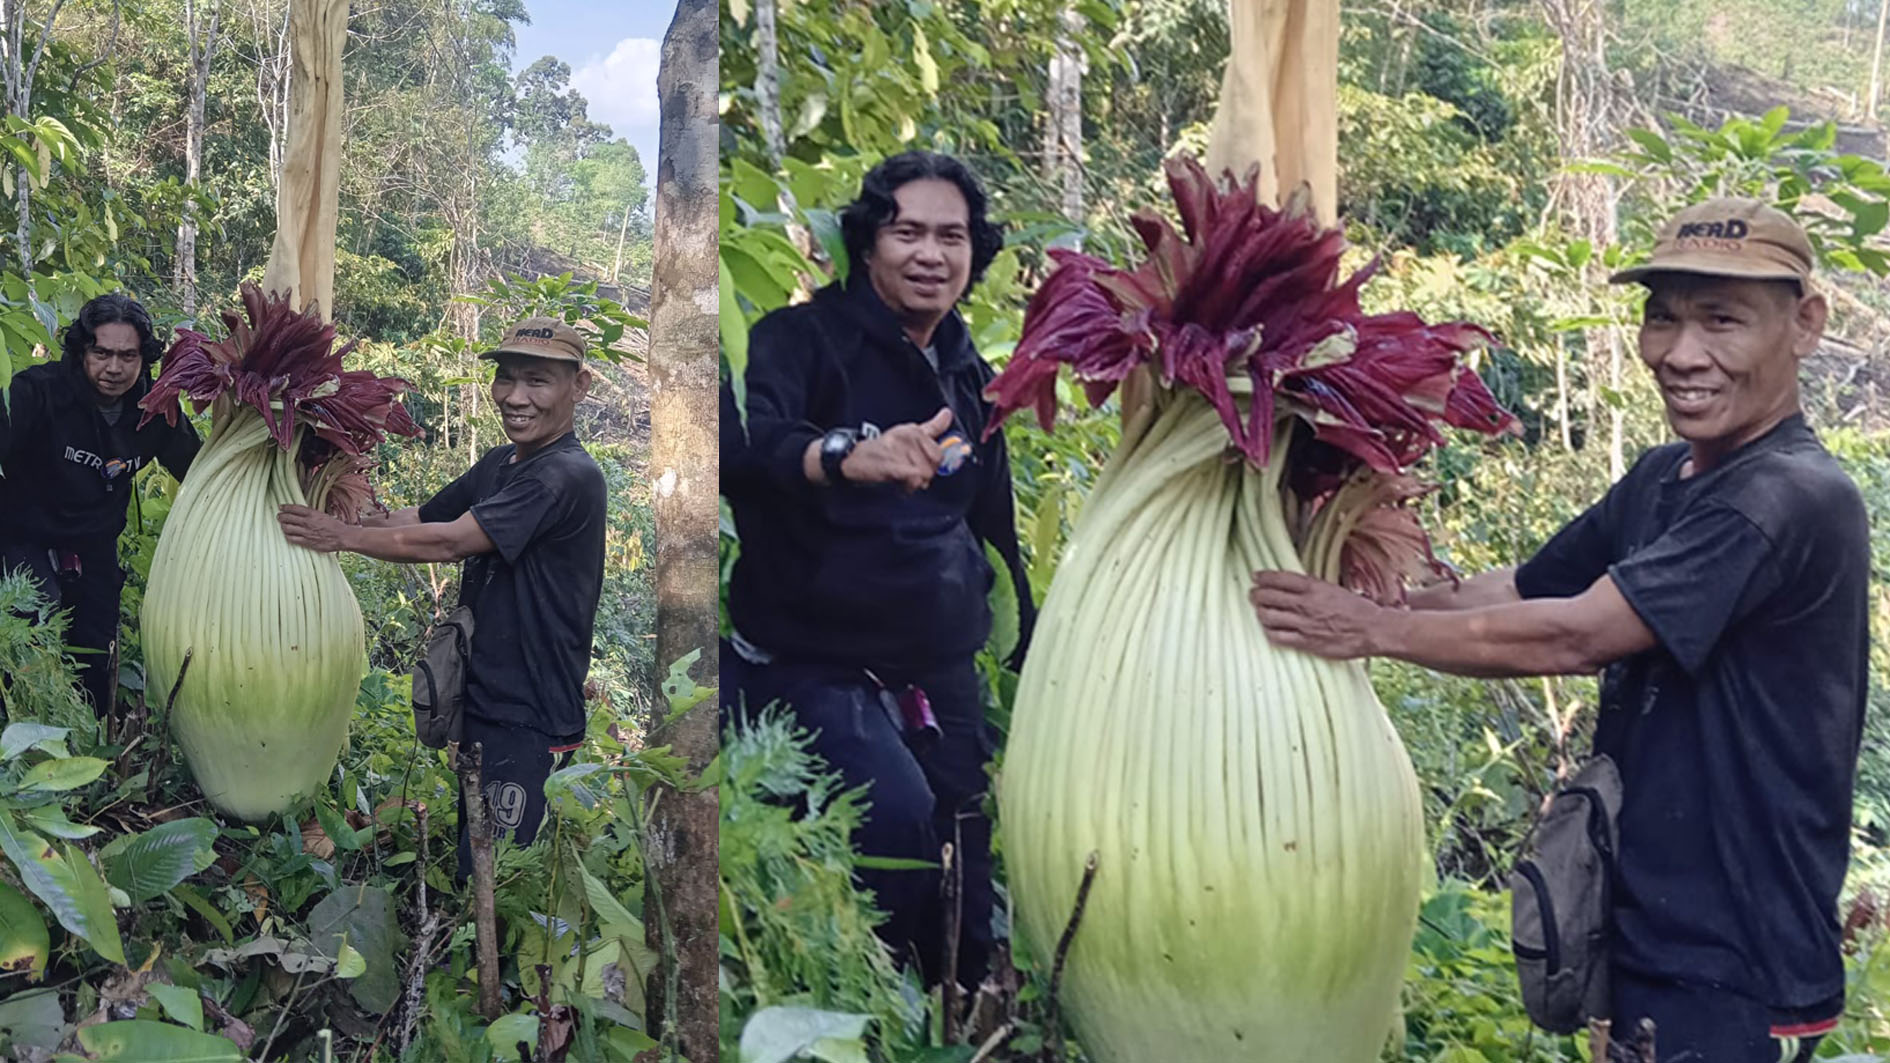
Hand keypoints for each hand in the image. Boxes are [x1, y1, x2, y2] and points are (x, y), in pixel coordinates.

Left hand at [277, 504, 350, 552]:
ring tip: (282, 525)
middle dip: (281, 516)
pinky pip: (292, 538)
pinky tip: (287, 534)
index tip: (281, 506)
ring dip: (283, 526)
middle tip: (279, 516)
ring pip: (287, 528)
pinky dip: (287, 536)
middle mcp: (307, 522)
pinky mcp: (307, 542)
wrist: (342, 537)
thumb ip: (312, 514)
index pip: (294, 508)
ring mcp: (306, 532)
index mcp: (312, 514)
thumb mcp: (323, 515)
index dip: (286, 507)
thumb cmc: (335, 525)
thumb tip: (302, 513)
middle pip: (288, 518)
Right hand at [841, 407, 953, 491]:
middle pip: (933, 466)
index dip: (932, 465)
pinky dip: (909, 485)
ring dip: (913, 483)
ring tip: (900, 478)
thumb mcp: (909, 433)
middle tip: (908, 474)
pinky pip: (913, 477)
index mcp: (915, 431)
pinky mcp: (890, 463)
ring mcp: (899, 449)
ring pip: (924, 474)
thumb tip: (948, 414)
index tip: (920, 466)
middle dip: (924, 475)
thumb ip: (932, 427)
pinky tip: (900, 483)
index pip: (939, 453)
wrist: (854, 459)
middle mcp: (908, 436)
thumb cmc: (883, 449)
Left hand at [1249, 570, 1386, 659]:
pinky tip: (1269, 629)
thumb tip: (1292, 585)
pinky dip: (1269, 632)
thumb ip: (1312, 587)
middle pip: (1269, 597)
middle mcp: (1305, 604)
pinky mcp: (1305, 642)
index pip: (1279, 578)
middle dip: (1256, 595)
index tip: (1255, 576)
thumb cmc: (1356, 608)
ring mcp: (1303, 624)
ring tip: (1259, 611)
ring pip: (1269, 617)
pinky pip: (1278, 637)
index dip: (1263, 577)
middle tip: (1253, 595)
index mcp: (1313, 587)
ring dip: (1260, 613)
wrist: (1371, 630)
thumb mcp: (1333, 589)